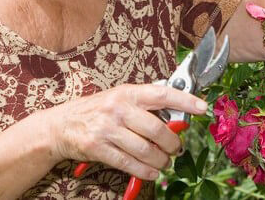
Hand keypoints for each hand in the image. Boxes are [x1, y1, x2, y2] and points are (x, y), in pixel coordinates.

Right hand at [50, 84, 207, 179]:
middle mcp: (118, 108)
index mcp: (127, 93)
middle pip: (157, 128)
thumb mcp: (119, 98)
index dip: (185, 101)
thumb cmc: (96, 110)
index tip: (202, 108)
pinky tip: (151, 172)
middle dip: (172, 143)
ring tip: (163, 163)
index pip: (162, 94)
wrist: (61, 125)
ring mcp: (107, 128)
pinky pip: (129, 163)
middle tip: (176, 149)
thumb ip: (144, 105)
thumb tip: (176, 115)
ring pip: (145, 149)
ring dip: (160, 161)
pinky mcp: (98, 148)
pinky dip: (145, 171)